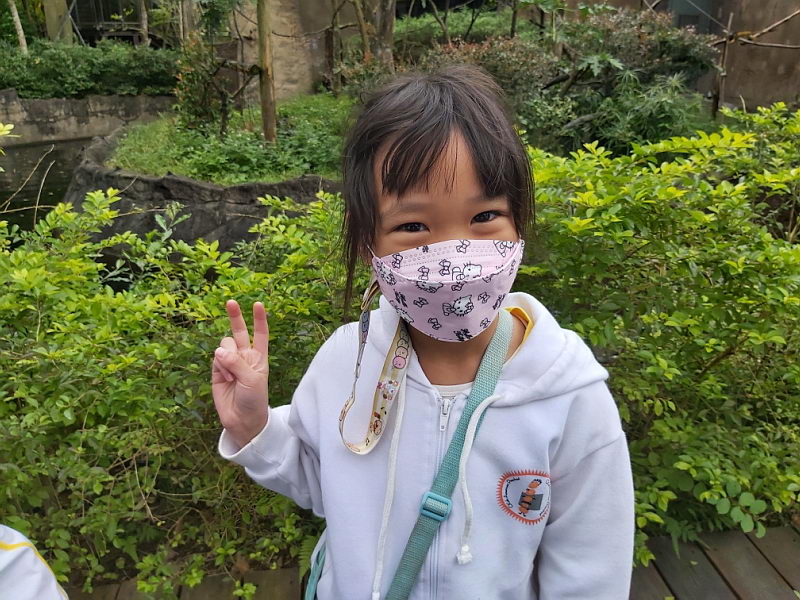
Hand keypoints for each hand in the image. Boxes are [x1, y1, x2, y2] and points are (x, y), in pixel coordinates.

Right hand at [211, 299, 269, 448]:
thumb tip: (219, 351)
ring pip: (224, 345)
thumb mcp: (252, 380)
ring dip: (227, 357)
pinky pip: (216, 359)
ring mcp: (230, 362)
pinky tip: (225, 379)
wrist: (242, 420)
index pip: (260, 334)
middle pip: (239, 332)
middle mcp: (245, 356)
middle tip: (230, 302)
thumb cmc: (254, 399)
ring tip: (233, 376)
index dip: (259, 319)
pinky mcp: (217, 370)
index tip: (258, 304)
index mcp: (259, 357)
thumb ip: (237, 363)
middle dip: (235, 317)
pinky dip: (220, 366)